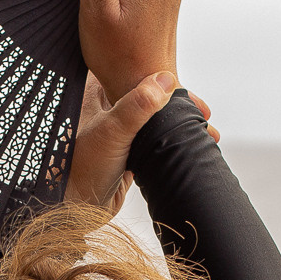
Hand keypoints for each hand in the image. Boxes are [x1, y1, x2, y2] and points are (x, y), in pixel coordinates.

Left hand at [64, 73, 220, 216]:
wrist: (76, 208)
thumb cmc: (81, 169)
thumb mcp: (111, 131)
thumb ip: (137, 106)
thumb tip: (165, 81)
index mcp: (97, 90)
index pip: (134, 71)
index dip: (162, 74)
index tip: (186, 88)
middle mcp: (108, 106)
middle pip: (150, 93)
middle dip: (178, 101)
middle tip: (202, 111)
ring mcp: (119, 128)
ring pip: (154, 117)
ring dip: (177, 121)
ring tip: (203, 128)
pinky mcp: (128, 150)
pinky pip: (155, 138)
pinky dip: (173, 140)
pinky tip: (191, 143)